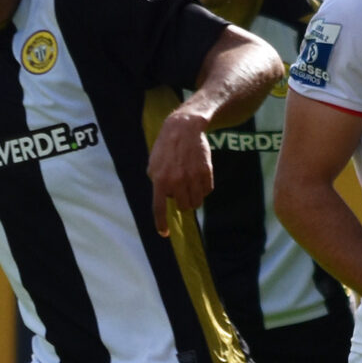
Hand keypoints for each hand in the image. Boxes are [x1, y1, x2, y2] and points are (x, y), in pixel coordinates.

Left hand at [146, 110, 215, 236]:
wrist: (184, 128)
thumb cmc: (166, 147)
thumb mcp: (153, 164)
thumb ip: (157, 183)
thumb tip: (164, 199)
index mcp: (160, 180)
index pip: (159, 208)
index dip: (161, 224)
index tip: (164, 234)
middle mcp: (176, 181)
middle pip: (183, 207)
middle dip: (182, 202)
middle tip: (181, 190)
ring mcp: (192, 177)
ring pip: (196, 202)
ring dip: (194, 198)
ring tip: (190, 185)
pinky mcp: (206, 172)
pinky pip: (207, 191)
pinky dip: (203, 189)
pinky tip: (199, 177)